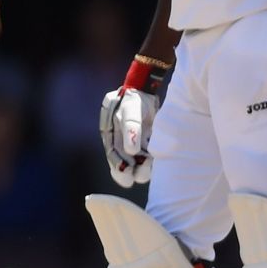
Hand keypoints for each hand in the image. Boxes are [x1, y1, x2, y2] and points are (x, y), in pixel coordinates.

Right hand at [100, 57, 169, 187]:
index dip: (119, 169)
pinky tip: (156, 162)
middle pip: (124, 162)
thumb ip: (131, 129)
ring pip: (137, 160)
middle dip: (132, 171)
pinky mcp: (145, 141)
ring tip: (148, 168)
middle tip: (139, 175)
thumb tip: (131, 150)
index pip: (113, 156)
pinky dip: (151, 159)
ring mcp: (133, 142)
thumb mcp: (130, 110)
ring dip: (143, 167)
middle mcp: (120, 141)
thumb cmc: (133, 99)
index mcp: (110, 135)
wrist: (146, 90)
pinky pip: (147, 154)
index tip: (127, 178)